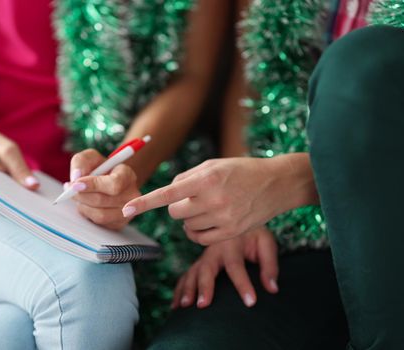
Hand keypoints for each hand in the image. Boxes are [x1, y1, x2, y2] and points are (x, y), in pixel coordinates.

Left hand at [68, 149, 140, 230]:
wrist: (106, 182)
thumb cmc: (99, 169)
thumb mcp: (90, 158)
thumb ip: (82, 162)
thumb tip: (76, 177)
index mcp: (127, 175)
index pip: (114, 183)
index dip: (93, 185)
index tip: (75, 184)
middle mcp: (132, 194)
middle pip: (103, 200)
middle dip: (81, 195)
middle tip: (69, 190)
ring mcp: (128, 212)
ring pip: (100, 215)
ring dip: (83, 206)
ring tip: (78, 197)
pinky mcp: (120, 224)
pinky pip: (99, 224)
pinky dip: (87, 214)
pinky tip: (86, 205)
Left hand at [124, 154, 315, 244]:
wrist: (276, 184)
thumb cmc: (241, 170)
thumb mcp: (214, 165)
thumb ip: (187, 177)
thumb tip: (167, 194)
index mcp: (207, 178)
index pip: (168, 194)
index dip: (144, 203)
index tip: (126, 210)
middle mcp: (214, 199)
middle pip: (174, 212)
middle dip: (176, 207)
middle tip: (191, 199)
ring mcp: (224, 218)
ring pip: (186, 226)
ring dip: (189, 219)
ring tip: (207, 207)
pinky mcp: (231, 233)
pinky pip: (200, 239)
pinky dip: (198, 232)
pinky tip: (209, 221)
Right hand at [172, 227, 278, 308]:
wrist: (236, 215)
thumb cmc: (254, 233)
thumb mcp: (265, 243)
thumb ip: (270, 265)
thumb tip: (272, 289)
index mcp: (231, 242)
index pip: (236, 265)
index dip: (243, 284)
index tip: (250, 302)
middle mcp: (213, 248)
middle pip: (206, 267)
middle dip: (204, 286)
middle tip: (203, 304)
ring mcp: (203, 255)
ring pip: (192, 272)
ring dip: (187, 289)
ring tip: (184, 306)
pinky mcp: (199, 262)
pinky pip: (186, 275)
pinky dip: (179, 290)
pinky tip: (175, 306)